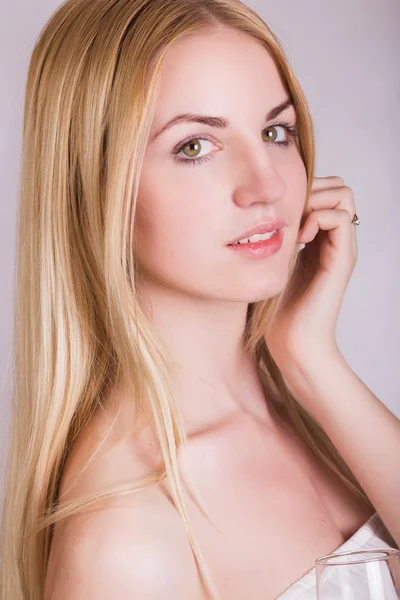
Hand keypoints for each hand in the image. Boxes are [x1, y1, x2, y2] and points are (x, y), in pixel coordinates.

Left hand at [264, 176, 357, 370]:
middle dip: (312, 188)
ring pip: (343, 195)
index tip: (279, 210)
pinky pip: (342, 217)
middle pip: (337, 187)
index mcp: (318, 240)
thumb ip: (272, 241)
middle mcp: (334, 241)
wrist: (292, 342)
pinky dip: (319, 218)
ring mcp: (341, 249)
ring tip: (295, 226)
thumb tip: (252, 217)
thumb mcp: (270, 265)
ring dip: (316, 200)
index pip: (323, 191)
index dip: (304, 189)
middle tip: (289, 213)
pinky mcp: (342, 259)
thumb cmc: (276, 310)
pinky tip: (299, 238)